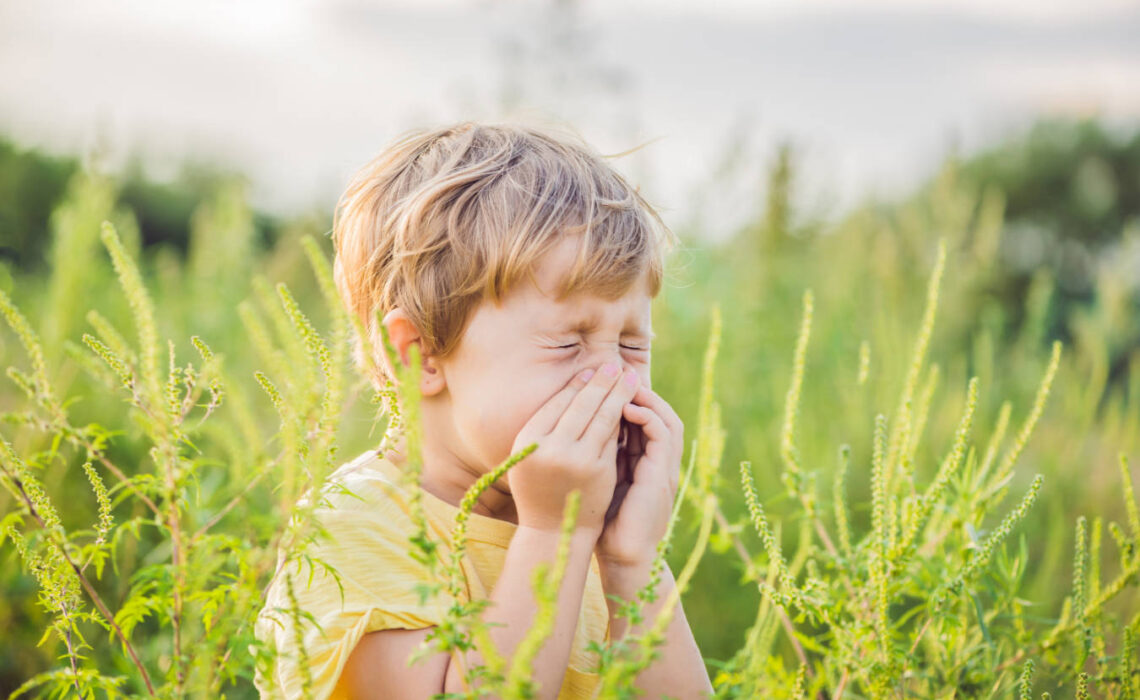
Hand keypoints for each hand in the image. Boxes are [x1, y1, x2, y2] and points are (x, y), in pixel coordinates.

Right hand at [508, 363, 641, 534]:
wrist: (553, 532)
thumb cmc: (539, 489)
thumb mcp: (530, 456)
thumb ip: (545, 427)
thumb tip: (576, 386)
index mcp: (527, 440)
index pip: (557, 403)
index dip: (576, 385)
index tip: (590, 370)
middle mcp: (550, 447)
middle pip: (581, 404)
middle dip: (601, 381)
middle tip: (614, 364)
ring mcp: (576, 459)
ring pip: (602, 417)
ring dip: (617, 393)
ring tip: (629, 377)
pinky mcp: (598, 470)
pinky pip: (613, 437)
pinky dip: (623, 418)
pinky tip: (631, 404)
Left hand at [596, 385, 683, 569]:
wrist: (622, 557)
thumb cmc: (604, 523)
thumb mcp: (600, 481)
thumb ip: (597, 456)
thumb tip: (573, 430)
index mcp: (646, 462)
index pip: (644, 418)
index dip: (628, 398)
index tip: (604, 382)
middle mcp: (659, 462)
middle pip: (659, 412)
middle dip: (639, 391)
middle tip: (615, 372)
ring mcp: (664, 468)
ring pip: (666, 419)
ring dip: (646, 398)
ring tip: (622, 384)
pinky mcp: (663, 476)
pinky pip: (663, 435)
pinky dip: (647, 417)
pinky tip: (625, 409)